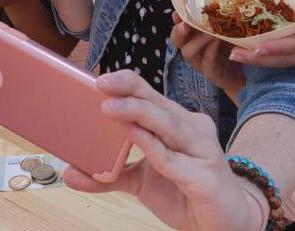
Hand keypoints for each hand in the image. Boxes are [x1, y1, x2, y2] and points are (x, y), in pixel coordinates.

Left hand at [64, 70, 266, 230]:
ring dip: (140, 115)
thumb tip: (70, 172)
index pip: (151, 96)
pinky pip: (177, 162)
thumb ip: (110, 175)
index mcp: (177, 123)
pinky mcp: (206, 178)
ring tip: (111, 109)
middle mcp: (192, 130)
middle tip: (102, 85)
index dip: (128, 84)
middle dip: (130, 93)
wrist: (224, 221)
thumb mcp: (141, 181)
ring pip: (169, 126)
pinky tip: (138, 139)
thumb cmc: (184, 190)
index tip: (100, 79)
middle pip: (159, 105)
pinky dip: (156, 150)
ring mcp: (202, 152)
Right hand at [170, 13, 244, 97]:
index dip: (178, 17)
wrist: (241, 73)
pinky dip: (211, 50)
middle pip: (177, 38)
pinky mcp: (210, 72)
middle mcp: (193, 47)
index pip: (180, 24)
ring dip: (196, 40)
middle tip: (185, 23)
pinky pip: (207, 61)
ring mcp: (200, 61)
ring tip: (207, 32)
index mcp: (193, 34)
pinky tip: (217, 41)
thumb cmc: (231, 47)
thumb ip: (221, 17)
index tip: (179, 10)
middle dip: (178, 30)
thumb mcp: (227, 28)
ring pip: (188, 51)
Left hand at [228, 0, 294, 91]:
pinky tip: (253, 55)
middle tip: (230, 54)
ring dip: (256, 61)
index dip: (274, 46)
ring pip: (279, 63)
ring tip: (234, 56)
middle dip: (254, 57)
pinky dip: (268, 60)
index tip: (256, 46)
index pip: (294, 43)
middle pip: (279, 57)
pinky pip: (285, 63)